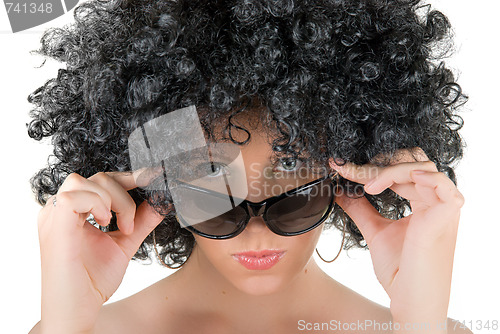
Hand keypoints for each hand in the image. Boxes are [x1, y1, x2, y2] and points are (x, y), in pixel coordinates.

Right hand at [37, 170, 164, 332]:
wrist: (77, 310)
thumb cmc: (93, 280)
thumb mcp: (125, 243)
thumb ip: (141, 221)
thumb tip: (161, 201)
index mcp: (75, 212)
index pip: (102, 181)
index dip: (128, 177)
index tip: (152, 177)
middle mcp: (61, 210)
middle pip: (96, 177)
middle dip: (125, 191)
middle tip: (131, 223)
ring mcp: (54, 217)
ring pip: (83, 181)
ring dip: (110, 199)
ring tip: (117, 226)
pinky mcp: (54, 228)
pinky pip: (71, 197)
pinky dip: (95, 204)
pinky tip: (104, 223)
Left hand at [330, 149, 463, 330]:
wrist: (409, 299)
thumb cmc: (399, 270)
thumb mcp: (375, 231)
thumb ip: (361, 209)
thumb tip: (341, 190)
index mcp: (423, 201)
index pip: (399, 169)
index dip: (369, 166)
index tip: (340, 166)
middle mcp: (435, 200)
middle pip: (410, 162)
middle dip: (376, 164)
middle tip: (348, 171)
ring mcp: (443, 207)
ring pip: (420, 168)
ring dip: (389, 171)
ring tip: (367, 186)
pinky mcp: (447, 217)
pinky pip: (443, 185)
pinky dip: (423, 177)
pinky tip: (400, 181)